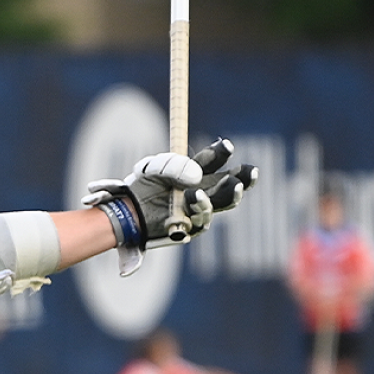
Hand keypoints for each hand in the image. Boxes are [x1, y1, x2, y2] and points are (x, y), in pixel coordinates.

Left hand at [83, 138, 257, 273]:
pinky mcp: (193, 226)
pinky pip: (202, 219)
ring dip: (222, 194)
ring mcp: (200, 209)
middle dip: (243, 179)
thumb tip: (197, 177)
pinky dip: (198, 209)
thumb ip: (173, 166)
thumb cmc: (142, 187)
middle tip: (246, 173)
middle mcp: (203, 189)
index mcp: (195, 171)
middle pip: (231, 184)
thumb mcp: (152, 169)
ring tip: (206, 191)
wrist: (127, 212)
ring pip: (221, 203)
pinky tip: (191, 202)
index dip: (221, 153)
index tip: (226, 146)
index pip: (214, 160)